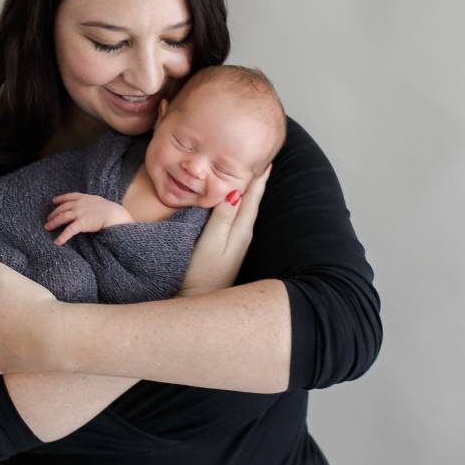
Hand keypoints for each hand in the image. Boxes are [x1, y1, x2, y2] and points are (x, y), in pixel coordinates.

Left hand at [45, 192, 132, 244]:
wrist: (114, 214)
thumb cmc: (110, 210)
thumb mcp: (99, 202)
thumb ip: (92, 203)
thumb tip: (91, 208)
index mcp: (84, 198)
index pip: (69, 197)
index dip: (60, 198)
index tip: (54, 201)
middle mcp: (79, 204)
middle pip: (62, 208)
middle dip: (54, 213)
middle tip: (48, 219)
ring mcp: (79, 213)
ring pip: (62, 217)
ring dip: (53, 223)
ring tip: (47, 227)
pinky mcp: (81, 223)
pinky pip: (69, 231)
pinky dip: (62, 237)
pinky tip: (57, 242)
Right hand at [179, 163, 271, 297]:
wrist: (200, 304)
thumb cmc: (201, 274)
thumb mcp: (210, 243)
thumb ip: (222, 218)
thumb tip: (235, 192)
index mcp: (241, 230)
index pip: (252, 198)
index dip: (257, 179)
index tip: (264, 160)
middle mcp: (244, 235)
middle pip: (253, 202)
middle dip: (257, 183)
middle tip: (262, 162)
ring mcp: (238, 244)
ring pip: (247, 211)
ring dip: (250, 193)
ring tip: (252, 177)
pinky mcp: (230, 250)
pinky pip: (240, 220)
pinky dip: (241, 206)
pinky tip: (236, 204)